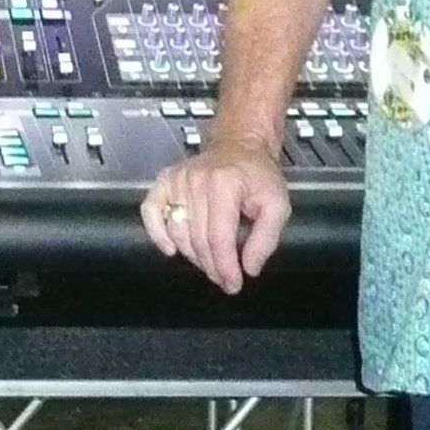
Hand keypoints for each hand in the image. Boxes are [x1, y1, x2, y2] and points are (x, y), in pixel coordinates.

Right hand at [140, 146, 290, 294]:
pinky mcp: (165, 180)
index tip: (234, 284)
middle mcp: (196, 180)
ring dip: (193, 256)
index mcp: (224, 184)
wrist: (239, 145)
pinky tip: (170, 249)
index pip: (219, 238)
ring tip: (210, 263)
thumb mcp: (277, 205)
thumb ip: (266, 238)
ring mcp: (177, 179)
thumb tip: (249, 267)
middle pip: (198, 239)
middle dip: (212, 267)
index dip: (226, 267)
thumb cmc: (258, 175)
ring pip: (178, 232)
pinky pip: (152, 211)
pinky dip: (157, 233)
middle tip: (225, 279)